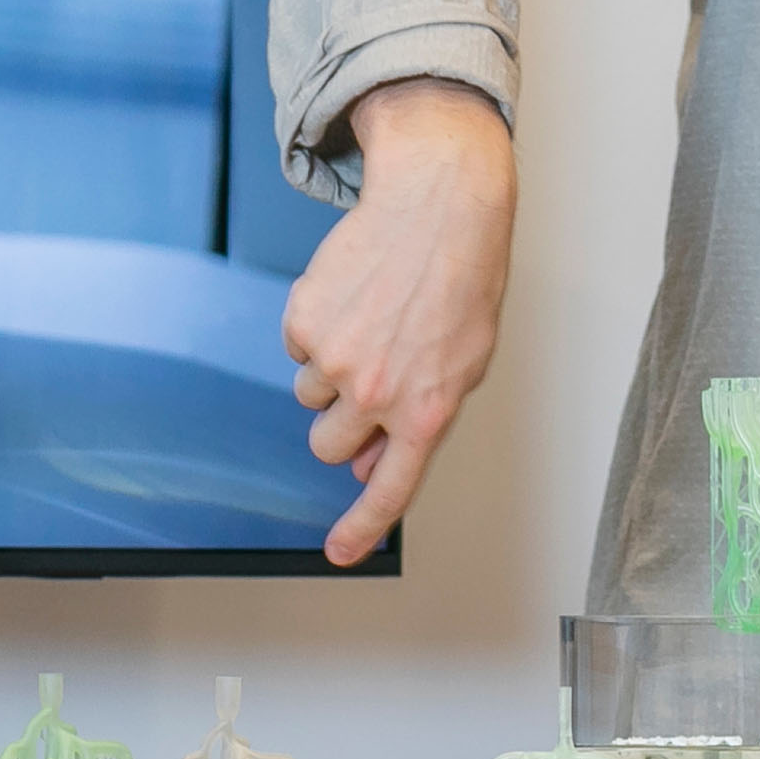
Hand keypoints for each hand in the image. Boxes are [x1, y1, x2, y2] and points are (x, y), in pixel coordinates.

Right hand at [282, 79, 517, 565]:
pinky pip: (296, 346)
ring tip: (371, 321)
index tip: (337, 552)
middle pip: (328, 445)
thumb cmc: (461, 281)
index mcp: (426, 411)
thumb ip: (418, 417)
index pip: (389, 489)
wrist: (438, 206)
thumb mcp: (462, 363)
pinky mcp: (304, 321)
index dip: (359, 527)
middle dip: (340, 423)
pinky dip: (317, 326)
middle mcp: (377, 393)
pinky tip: (353, 294)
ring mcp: (336, 360)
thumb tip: (370, 461)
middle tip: (365, 379)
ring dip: (329, 369)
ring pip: (308, 396)